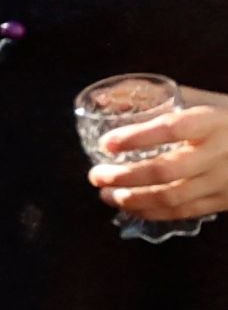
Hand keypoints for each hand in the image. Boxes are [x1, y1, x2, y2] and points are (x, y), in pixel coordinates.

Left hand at [91, 96, 227, 224]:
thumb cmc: (227, 121)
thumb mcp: (205, 101)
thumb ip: (161, 97)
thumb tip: (107, 97)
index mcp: (213, 121)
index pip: (171, 129)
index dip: (136, 137)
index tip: (106, 143)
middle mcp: (220, 152)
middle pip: (165, 170)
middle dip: (123, 176)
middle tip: (96, 175)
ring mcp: (223, 180)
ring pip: (171, 197)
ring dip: (131, 199)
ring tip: (106, 194)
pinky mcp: (224, 201)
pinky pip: (182, 212)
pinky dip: (150, 212)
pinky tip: (130, 207)